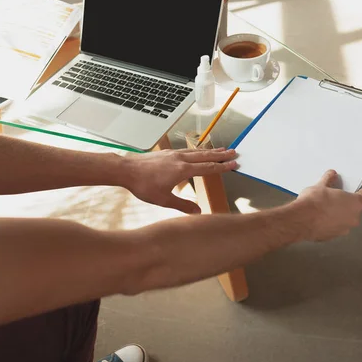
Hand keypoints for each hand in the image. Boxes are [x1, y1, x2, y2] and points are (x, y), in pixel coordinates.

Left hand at [122, 148, 237, 213]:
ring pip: (196, 151)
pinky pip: (187, 150)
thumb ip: (183, 205)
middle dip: (221, 155)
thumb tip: (198, 211)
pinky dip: (197, 151)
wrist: (126, 170)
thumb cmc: (143, 185)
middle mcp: (180, 159)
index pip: (207, 168)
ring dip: (210, 151)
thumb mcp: (164, 200)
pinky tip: (198, 152)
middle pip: (205, 156)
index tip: (234, 164)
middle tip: (234, 152)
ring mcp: (173, 154)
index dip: (222, 167)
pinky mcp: (166, 153)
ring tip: (221, 149)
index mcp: (182, 170)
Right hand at [295, 170, 361, 241]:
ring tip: (322, 209)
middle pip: (352, 209)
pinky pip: (333, 228)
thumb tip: (331, 175)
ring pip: (343, 220)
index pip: (361, 196)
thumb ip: (328, 180)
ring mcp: (343, 229)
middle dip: (344, 204)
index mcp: (355, 203)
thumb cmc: (314, 203)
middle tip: (332, 198)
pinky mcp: (332, 237)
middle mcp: (353, 218)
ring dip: (336, 215)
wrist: (300, 220)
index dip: (354, 192)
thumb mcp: (320, 186)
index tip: (348, 190)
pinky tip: (317, 218)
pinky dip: (328, 224)